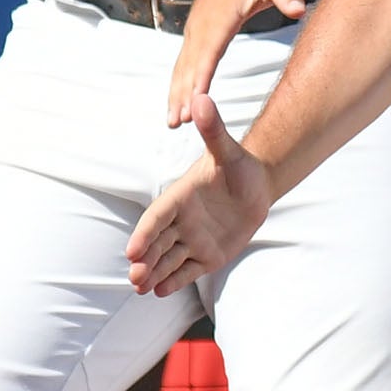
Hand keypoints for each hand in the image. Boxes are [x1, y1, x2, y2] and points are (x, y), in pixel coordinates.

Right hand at [127, 94, 272, 296]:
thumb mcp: (228, 149)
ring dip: (154, 273)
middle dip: (146, 261)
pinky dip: (174, 281)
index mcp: (180, 197)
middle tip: (134, 278)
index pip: (157, 217)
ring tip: (140, 288)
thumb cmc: (240, 165)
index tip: (132, 251)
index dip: (145, 234)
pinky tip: (160, 293)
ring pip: (168, 259)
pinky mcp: (207, 255)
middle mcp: (182, 221)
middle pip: (158, 243)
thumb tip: (202, 98)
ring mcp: (192, 239)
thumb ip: (213, 129)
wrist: (257, 185)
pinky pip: (187, 270)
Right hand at [167, 0, 313, 124]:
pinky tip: (176, 105)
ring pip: (182, 66)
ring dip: (175, 93)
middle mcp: (203, 25)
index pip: (209, 52)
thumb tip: (298, 8)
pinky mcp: (196, 33)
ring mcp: (196, 29)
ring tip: (172, 121)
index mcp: (221, 16)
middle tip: (178, 121)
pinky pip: (184, 63)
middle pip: (190, 65)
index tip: (195, 102)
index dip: (201, 77)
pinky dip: (178, 84)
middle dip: (183, 94)